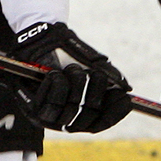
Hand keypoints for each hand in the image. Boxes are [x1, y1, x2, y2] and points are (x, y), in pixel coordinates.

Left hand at [10, 22, 132, 131]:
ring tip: (70, 69)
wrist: (42, 40)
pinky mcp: (34, 110)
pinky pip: (54, 101)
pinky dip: (57, 82)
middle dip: (96, 87)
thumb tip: (126, 90)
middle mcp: (69, 120)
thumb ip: (111, 76)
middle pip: (92, 114)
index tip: (125, 98)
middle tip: (91, 72)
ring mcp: (52, 118)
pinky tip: (53, 74)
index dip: (116, 112)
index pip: (105, 121)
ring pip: (73, 106)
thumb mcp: (93, 62)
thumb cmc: (68, 53)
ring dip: (76, 81)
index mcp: (84, 112)